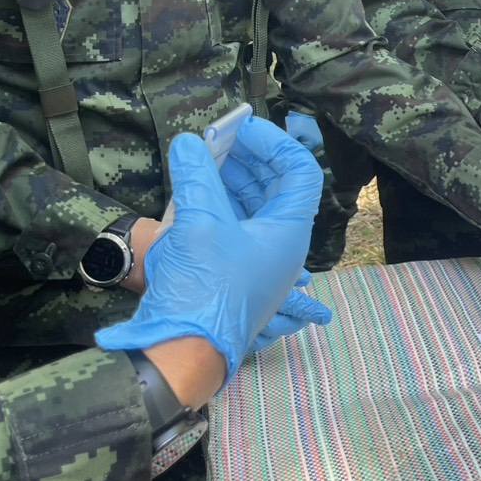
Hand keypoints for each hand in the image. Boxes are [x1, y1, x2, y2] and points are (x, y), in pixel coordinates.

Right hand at [95, 118, 325, 379]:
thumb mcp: (198, 222)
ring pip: (254, 207)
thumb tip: (188, 143)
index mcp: (289, 232)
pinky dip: (218, 204)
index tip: (242, 129)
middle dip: (248, 158)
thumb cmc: (203, 289)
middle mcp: (281, 247)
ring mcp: (258, 262)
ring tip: (202, 159)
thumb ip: (196, 176)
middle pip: (277, 186)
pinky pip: (235, 227)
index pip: (300, 172)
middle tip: (216, 139)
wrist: (179, 352)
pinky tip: (193, 192)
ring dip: (231, 179)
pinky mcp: (233, 273)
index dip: (275, 143)